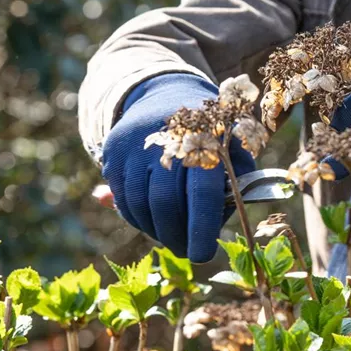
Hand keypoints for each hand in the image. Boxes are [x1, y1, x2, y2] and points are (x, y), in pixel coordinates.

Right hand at [102, 74, 254, 261]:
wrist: (166, 94)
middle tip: (187, 251)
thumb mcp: (235, 148)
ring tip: (170, 236)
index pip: (201, 191)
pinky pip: (122, 198)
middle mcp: (166, 140)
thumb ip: (237, 184)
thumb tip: (219, 221)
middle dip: (175, 236)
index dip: (201, 226)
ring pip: (139, 205)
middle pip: (165, 203)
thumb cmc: (212, 133)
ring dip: (154, 230)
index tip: (202, 255)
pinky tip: (151, 221)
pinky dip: (136, 218)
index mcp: (204, 140)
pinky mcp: (113, 151)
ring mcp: (135, 145)